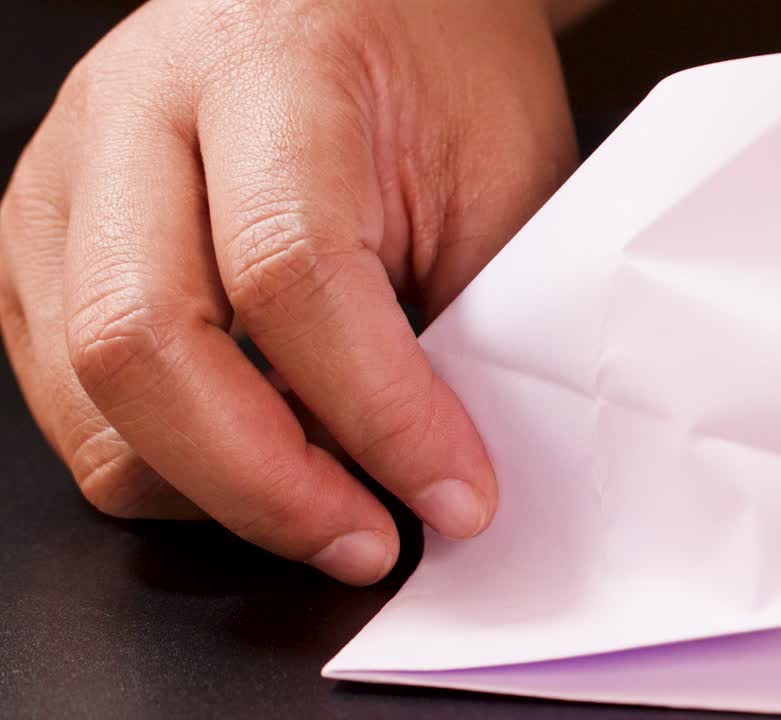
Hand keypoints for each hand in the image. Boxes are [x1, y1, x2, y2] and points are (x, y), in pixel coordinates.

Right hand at [0, 0, 579, 583]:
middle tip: (370, 539)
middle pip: (143, 341)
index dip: (381, 414)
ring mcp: (67, 176)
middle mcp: (137, 113)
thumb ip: (469, 316)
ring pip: (88, 391)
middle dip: (267, 484)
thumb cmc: (439, 65)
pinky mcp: (43, 239)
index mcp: (271, 69)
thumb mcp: (495, 173)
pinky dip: (166, 456)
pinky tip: (258, 451)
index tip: (456, 494)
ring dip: (213, 486)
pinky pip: (71, 392)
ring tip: (327, 501)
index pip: (293, 273)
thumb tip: (441, 473)